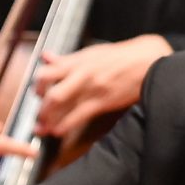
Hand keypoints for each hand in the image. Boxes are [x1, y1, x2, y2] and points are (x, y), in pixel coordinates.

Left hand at [32, 34, 166, 135]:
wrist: (148, 59)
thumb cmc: (120, 56)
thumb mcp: (92, 53)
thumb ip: (67, 59)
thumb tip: (46, 57)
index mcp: (77, 61)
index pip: (46, 72)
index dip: (37, 87)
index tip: (36, 95)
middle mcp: (80, 74)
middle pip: (50, 91)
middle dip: (40, 107)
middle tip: (38, 117)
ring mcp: (90, 88)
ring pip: (60, 103)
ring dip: (47, 119)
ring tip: (42, 128)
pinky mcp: (102, 101)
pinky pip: (78, 115)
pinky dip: (65, 125)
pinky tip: (58, 131)